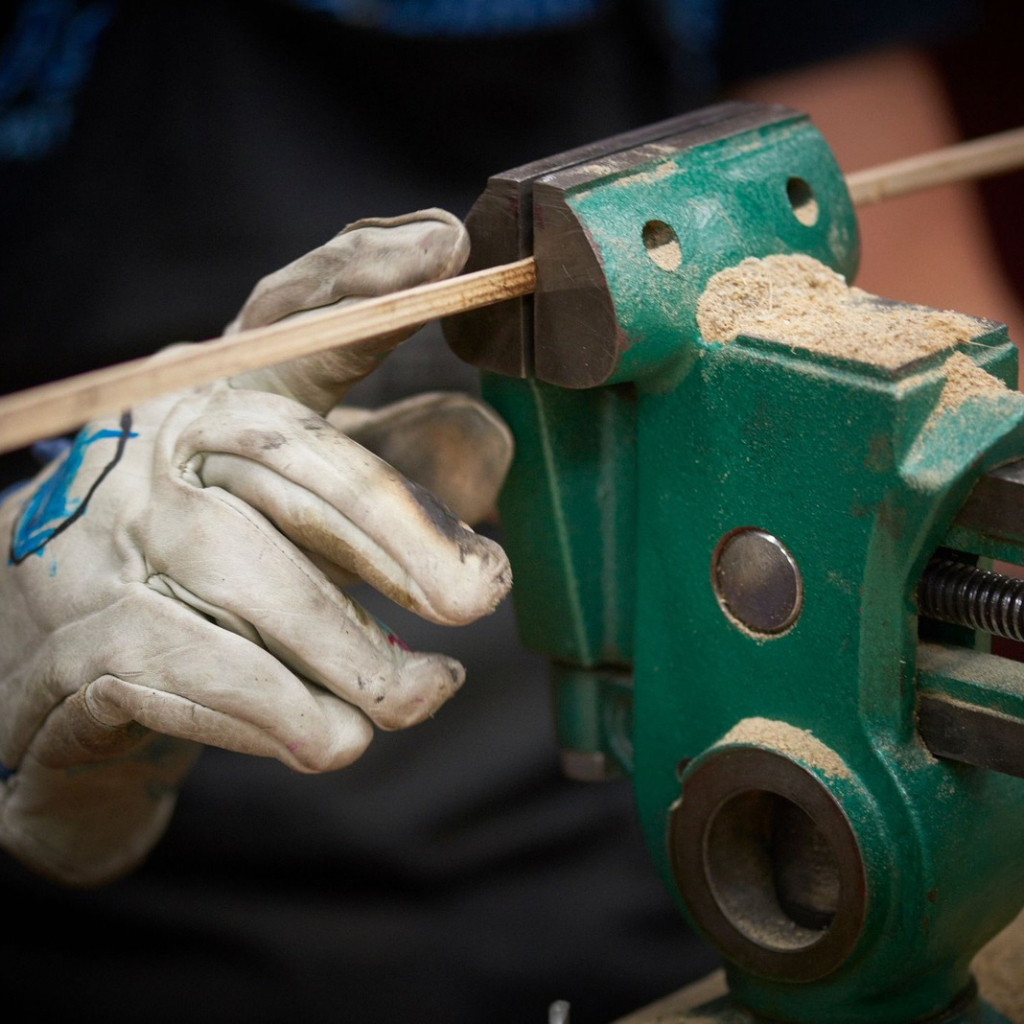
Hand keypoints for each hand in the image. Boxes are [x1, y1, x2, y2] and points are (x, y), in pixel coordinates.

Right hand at [0, 210, 512, 885]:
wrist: (63, 685)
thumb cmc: (218, 580)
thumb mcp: (313, 513)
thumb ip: (403, 471)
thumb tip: (491, 440)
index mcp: (222, 397)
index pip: (291, 318)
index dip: (364, 277)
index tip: (447, 248)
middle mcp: (157, 447)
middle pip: (286, 454)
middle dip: (397, 530)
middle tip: (476, 597)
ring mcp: (101, 541)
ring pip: (243, 573)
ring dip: (352, 650)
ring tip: (421, 697)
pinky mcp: (79, 645)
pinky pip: (190, 671)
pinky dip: (280, 712)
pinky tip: (336, 739)